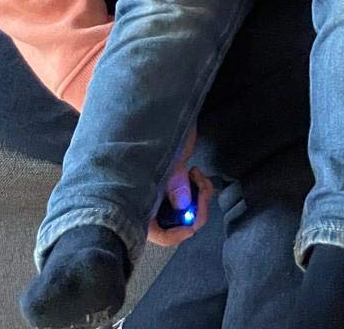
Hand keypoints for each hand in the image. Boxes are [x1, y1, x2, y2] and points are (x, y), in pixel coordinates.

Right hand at [146, 128, 212, 246]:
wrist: (160, 108)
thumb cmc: (156, 133)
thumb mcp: (167, 158)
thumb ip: (174, 183)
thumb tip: (184, 208)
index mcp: (141, 202)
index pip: (160, 235)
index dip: (177, 234)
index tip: (193, 222)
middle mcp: (151, 202)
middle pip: (178, 223)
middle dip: (196, 210)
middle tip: (201, 187)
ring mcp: (162, 193)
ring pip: (186, 210)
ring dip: (199, 195)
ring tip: (196, 173)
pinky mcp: (173, 183)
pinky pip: (190, 196)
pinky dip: (198, 187)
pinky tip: (194, 171)